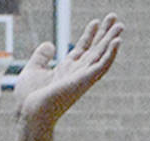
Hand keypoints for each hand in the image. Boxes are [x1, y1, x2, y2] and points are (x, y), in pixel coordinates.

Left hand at [11, 13, 123, 127]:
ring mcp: (82, 78)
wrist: (30, 113)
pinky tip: (117, 41)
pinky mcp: (85, 82)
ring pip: (101, 56)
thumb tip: (50, 45)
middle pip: (95, 50)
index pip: (82, 49)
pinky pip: (102, 67)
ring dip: (112, 41)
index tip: (96, 22)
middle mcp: (77, 73)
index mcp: (66, 71)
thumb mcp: (33, 70)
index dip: (89, 35)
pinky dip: (111, 55)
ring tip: (120, 25)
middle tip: (114, 17)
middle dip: (104, 34)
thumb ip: (41, 57)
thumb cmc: (29, 99)